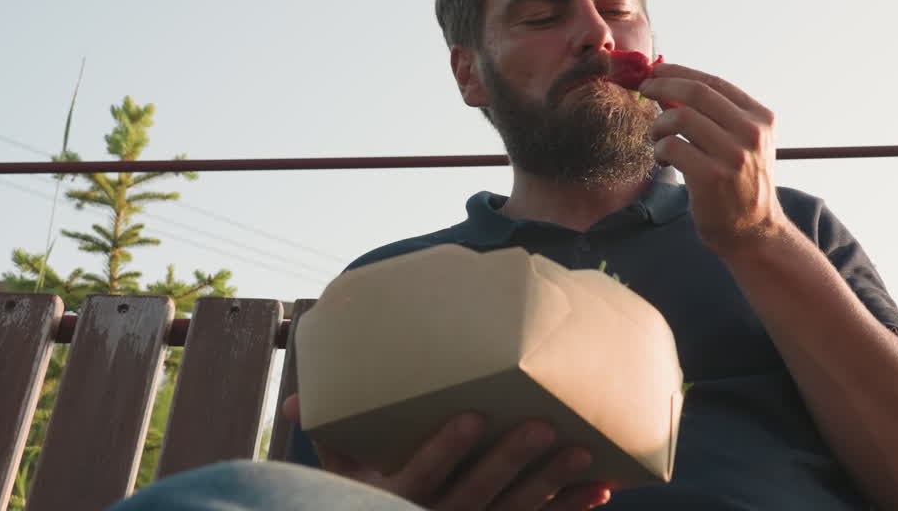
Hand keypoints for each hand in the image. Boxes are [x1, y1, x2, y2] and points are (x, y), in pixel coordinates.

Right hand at [282, 394, 611, 510]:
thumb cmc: (354, 501)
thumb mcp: (333, 476)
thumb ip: (330, 438)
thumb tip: (298, 397)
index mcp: (389, 501)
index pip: (419, 476)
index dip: (445, 448)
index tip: (472, 417)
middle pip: (476, 495)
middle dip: (511, 463)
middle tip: (544, 428)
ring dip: (551, 488)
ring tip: (584, 456)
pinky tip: (599, 491)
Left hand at [639, 63, 789, 256]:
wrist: (753, 232)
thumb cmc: (739, 184)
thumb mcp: (737, 143)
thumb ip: (709, 115)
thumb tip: (667, 85)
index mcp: (761, 118)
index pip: (714, 83)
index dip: (680, 72)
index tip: (656, 71)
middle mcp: (752, 133)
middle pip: (696, 92)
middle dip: (662, 85)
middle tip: (643, 89)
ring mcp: (734, 155)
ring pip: (680, 117)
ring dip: (659, 124)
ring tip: (658, 138)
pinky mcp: (712, 176)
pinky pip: (672, 146)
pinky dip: (659, 149)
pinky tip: (663, 159)